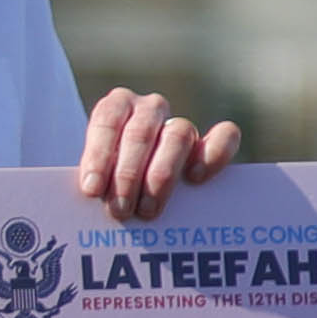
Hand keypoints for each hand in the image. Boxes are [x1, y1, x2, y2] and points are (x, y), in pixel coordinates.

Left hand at [77, 89, 239, 222]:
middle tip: (120, 210)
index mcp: (117, 106)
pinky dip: (214, 155)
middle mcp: (150, 109)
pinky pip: (225, 136)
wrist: (135, 186)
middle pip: (141, 133)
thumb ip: (95, 180)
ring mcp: (182, 125)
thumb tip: (91, 196)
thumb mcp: (96, 176)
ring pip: (178, 136)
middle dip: (128, 174)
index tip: (92, 189)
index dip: (99, 155)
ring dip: (161, 176)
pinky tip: (195, 179)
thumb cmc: (109, 182)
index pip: (108, 121)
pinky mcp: (213, 142)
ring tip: (148, 210)